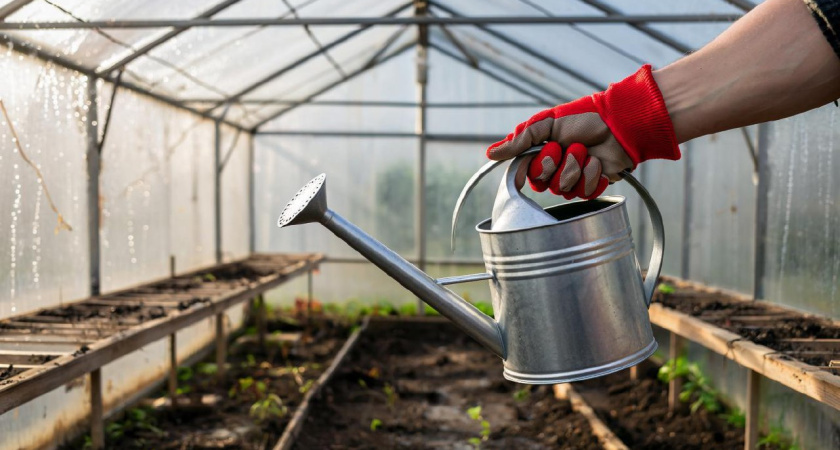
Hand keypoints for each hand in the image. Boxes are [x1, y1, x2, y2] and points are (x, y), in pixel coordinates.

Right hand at [487, 65, 680, 199]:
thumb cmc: (583, 118)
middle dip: (558, 164)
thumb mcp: (546, 123)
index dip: (536, 167)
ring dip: (577, 168)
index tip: (547, 152)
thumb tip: (490, 154)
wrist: (618, 124)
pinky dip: (593, 175)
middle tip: (567, 147)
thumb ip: (519, 140)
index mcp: (541, 155)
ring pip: (565, 190)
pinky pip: (585, 193)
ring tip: (587, 152)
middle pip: (545, 185)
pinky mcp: (592, 187)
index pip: (526, 174)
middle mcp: (555, 170)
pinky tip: (599, 163)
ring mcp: (574, 180)